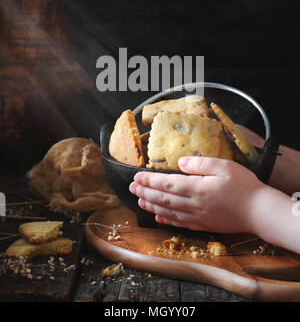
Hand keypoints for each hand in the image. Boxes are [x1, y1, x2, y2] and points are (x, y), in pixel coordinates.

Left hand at [129, 156, 265, 233]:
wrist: (259, 211)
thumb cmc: (244, 185)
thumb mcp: (224, 166)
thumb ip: (200, 164)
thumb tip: (180, 163)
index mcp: (197, 188)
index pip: (166, 184)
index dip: (149, 181)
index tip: (136, 177)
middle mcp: (194, 204)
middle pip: (163, 199)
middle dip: (145, 193)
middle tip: (131, 188)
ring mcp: (199, 217)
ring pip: (169, 212)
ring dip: (151, 207)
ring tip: (139, 201)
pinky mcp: (204, 225)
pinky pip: (180, 223)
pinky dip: (167, 220)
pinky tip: (159, 218)